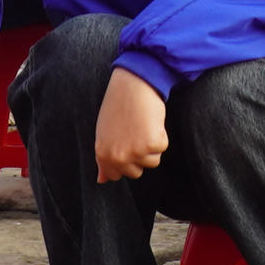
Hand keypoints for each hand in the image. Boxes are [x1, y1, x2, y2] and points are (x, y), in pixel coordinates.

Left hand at [94, 66, 170, 181]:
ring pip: (152, 162)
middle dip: (138, 155)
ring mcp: (135, 152)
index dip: (124, 159)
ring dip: (150, 145)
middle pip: (136, 172)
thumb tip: (102, 180)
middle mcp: (118, 157)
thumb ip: (104, 158)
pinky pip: (162, 148)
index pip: (116, 175)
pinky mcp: (152, 144)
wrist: (133, 84)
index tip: (125, 143)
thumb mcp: (104, 133)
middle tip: (134, 132)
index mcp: (103, 155)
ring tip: (142, 125)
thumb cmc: (118, 105)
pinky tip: (151, 121)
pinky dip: (160, 135)